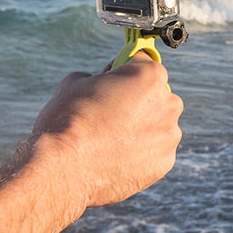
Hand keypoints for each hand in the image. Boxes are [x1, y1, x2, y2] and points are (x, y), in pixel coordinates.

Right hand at [33, 53, 182, 207]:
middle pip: (154, 95)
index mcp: (150, 75)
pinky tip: (116, 158)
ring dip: (140, 129)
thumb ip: (99, 76)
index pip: (140, 62)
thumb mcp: (75, 82)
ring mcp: (169, 134)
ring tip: (109, 141)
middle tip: (107, 115)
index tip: (110, 80)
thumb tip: (101, 81)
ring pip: (157, 126)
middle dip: (136, 101)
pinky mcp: (165, 162)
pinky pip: (155, 153)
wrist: (63, 169)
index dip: (121, 70)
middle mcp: (169, 103)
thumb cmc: (66, 121)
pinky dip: (140, 154)